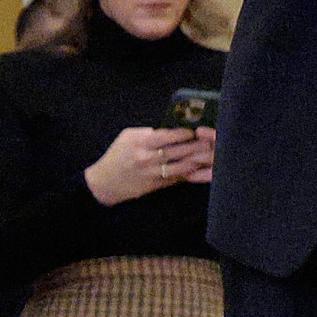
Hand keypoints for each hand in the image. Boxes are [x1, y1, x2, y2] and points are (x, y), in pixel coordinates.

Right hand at [85, 125, 217, 204]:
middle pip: (178, 151)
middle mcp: (148, 158)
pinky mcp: (157, 186)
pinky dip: (191, 174)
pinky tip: (202, 170)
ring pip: (181, 167)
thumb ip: (147, 133)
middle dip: (196, 147)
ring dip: (197, 161)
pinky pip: (178, 179)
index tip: (192, 132)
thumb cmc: (117, 155)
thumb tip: (168, 130)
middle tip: (210, 142)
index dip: (182, 134)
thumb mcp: (127, 137)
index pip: (166, 136)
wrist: (106, 182)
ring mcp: (154, 174)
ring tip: (210, 155)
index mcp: (141, 143)